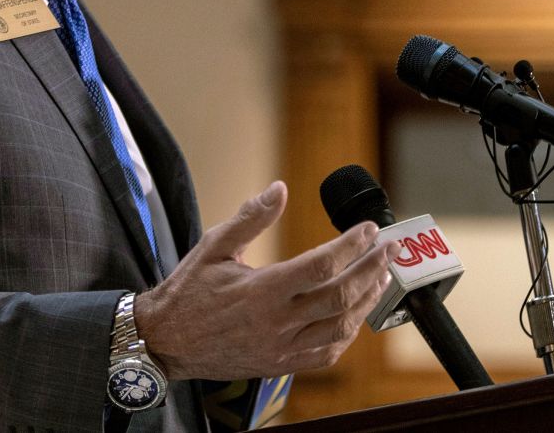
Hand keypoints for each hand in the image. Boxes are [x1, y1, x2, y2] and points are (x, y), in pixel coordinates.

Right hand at [133, 181, 398, 380]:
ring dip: (366, 300)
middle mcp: (276, 322)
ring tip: (380, 277)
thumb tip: (280, 189)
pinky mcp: (280, 364)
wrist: (165, 342)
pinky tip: (355, 314)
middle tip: (388, 250)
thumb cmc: (187, 291)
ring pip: (340, 326)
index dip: (351, 245)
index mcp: (261, 290)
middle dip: (371, 269)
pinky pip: (326, 353)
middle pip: (340, 295)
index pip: (321, 264)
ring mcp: (281, 348)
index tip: (368, 229)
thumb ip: (251, 217)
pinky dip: (347, 333)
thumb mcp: (213, 246)